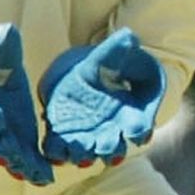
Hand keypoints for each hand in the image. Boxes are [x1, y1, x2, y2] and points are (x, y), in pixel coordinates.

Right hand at [0, 23, 54, 184]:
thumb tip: (4, 31)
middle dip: (2, 147)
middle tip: (11, 157)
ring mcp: (3, 136)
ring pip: (8, 154)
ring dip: (20, 164)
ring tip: (32, 174)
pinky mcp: (18, 142)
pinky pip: (24, 159)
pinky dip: (32, 169)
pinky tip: (45, 178)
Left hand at [38, 27, 165, 166]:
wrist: (82, 73)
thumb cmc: (108, 66)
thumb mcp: (115, 55)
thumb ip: (120, 51)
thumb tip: (129, 37)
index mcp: (130, 113)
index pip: (139, 126)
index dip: (139, 131)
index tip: (136, 133)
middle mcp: (110, 130)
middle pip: (113, 145)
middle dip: (110, 149)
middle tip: (105, 149)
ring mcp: (86, 135)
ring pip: (87, 152)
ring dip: (84, 156)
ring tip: (82, 157)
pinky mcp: (62, 133)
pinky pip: (60, 147)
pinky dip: (57, 152)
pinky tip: (55, 153)